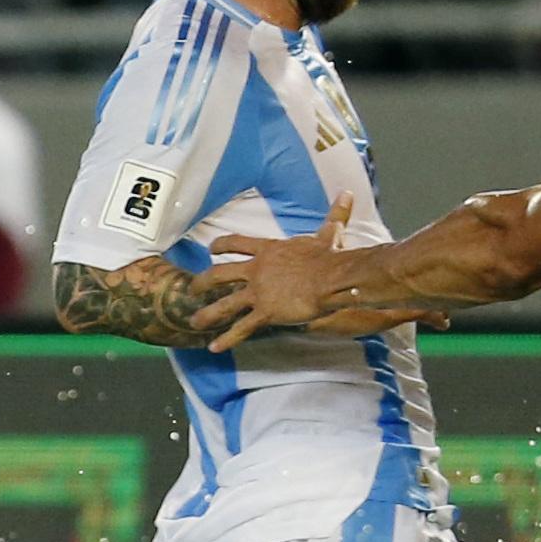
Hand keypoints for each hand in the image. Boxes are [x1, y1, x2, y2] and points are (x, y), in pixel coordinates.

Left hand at [197, 197, 443, 349]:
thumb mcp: (329, 233)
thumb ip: (334, 216)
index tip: (211, 248)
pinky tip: (214, 347)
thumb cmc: (330, 256)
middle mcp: (256, 270)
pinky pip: (242, 327)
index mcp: (268, 250)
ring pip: (225, 303)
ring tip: (194, 321)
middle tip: (192, 289)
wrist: (331, 278)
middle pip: (221, 273)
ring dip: (208, 313)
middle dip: (204, 282)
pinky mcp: (266, 312)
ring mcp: (258, 292)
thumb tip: (348, 194)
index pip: (237, 243)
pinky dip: (227, 338)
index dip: (221, 245)